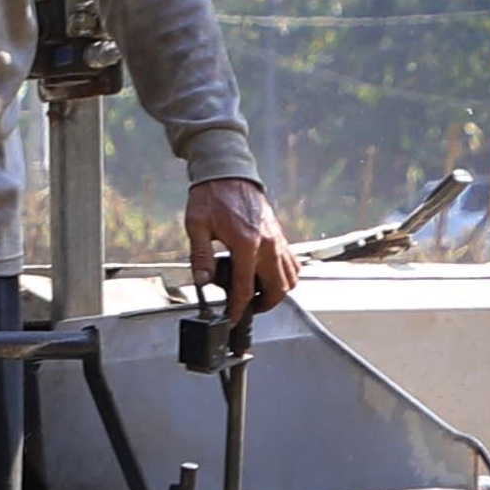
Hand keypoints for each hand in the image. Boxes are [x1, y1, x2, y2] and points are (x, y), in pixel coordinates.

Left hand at [186, 177, 298, 325]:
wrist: (227, 172)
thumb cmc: (211, 196)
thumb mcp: (197, 225)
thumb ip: (200, 256)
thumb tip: (202, 282)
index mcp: (246, 243)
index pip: (244, 287)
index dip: (237, 308)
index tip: (232, 318)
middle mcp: (267, 243)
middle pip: (276, 289)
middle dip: (263, 305)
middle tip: (247, 307)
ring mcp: (277, 239)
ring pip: (290, 278)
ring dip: (276, 292)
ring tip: (257, 294)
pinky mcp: (279, 235)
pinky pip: (292, 263)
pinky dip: (285, 276)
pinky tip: (267, 276)